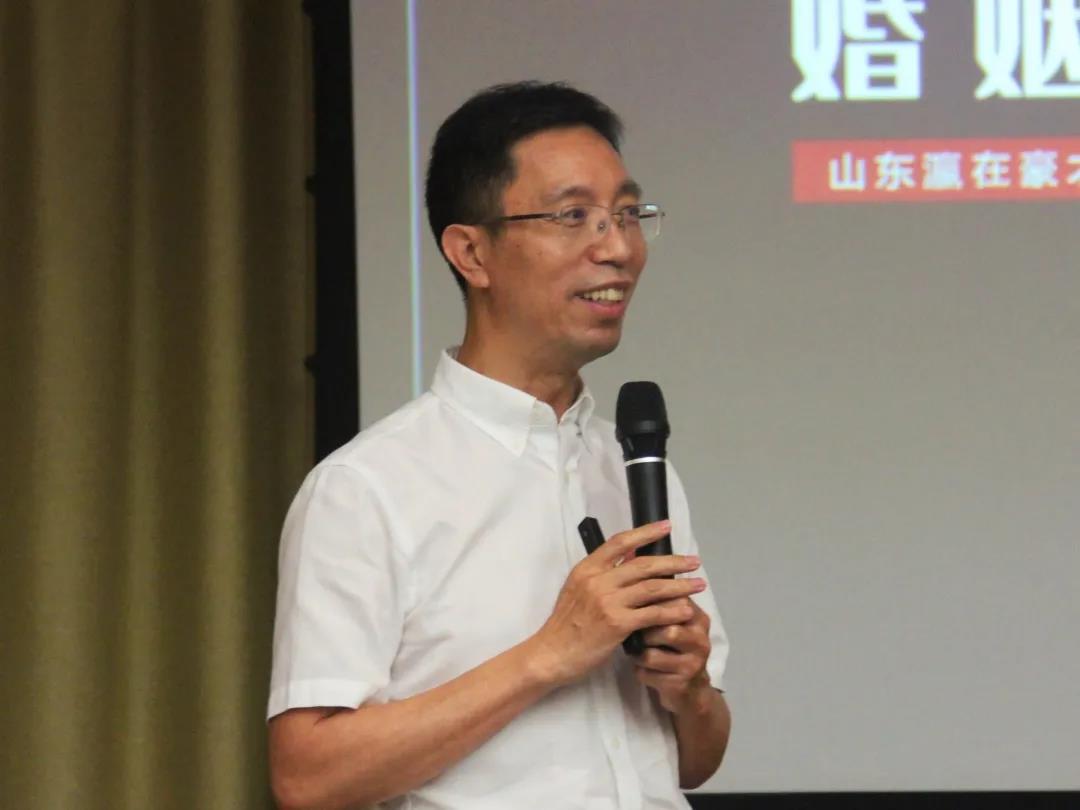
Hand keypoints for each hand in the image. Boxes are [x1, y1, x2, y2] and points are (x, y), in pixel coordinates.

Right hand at [529, 521, 705, 687]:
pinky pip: (652, 614)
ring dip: (680, 585)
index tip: (666, 526)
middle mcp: (598, 581)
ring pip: (652, 588)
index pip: (620, 542)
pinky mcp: (617, 624)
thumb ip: (601, 574)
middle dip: (673, 561)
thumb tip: (629, 557)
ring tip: (698, 584)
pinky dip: (671, 611)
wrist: (551, 653)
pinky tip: (685, 610)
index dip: (646, 532)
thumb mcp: (577, 589)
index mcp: (587, 568)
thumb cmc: (565, 624)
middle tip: (694, 561)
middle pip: (643, 564)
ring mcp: (608, 602)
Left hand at [633, 598, 712, 714]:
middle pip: (664, 628)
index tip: (630, 604)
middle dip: (642, 631)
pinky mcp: (680, 683)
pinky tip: (643, 669)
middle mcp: (699, 638)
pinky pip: (647, 674)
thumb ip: (661, 601)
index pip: (672, 600)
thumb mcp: (674, 622)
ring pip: (651, 654)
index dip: (647, 602)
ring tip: (636, 652)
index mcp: (697, 617)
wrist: (690, 691)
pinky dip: (639, 671)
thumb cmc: (674, 648)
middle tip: (630, 631)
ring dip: (637, 654)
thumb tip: (633, 573)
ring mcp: (692, 663)